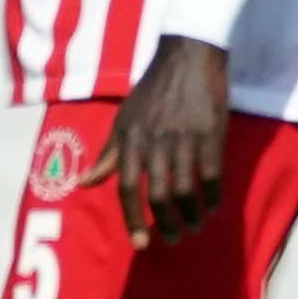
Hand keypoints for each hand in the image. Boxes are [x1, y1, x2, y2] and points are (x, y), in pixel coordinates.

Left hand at [88, 35, 228, 246]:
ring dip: (192, 214)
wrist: (188, 55)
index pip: (125, 187)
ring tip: (196, 227)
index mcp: (130, 138)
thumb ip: (108, 154)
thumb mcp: (124, 119)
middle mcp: (154, 140)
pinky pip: (212, 174)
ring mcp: (184, 137)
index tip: (141, 243)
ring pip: (186, 188)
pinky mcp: (211, 133)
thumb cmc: (153, 90)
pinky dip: (213, 195)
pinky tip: (213, 206)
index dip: (132, 218)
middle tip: (174, 239)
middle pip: (157, 194)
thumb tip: (84, 183)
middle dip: (166, 224)